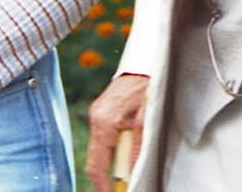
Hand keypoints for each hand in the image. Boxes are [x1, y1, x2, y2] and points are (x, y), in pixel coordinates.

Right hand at [85, 73, 148, 191]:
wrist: (143, 63)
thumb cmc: (147, 87)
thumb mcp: (145, 118)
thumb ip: (137, 146)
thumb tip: (130, 173)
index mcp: (104, 122)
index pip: (97, 164)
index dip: (102, 185)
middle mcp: (96, 119)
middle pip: (94, 160)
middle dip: (105, 179)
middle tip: (119, 190)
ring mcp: (96, 115)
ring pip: (98, 150)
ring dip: (109, 165)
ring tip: (123, 177)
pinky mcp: (100, 113)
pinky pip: (102, 139)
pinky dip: (110, 152)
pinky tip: (122, 157)